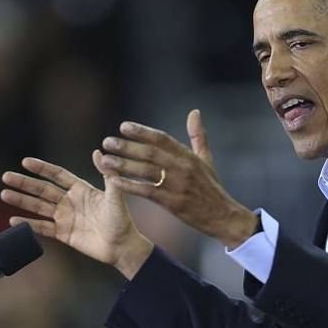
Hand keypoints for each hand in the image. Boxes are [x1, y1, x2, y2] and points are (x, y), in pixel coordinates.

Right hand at [0, 153, 153, 278]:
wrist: (122, 246)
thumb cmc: (121, 220)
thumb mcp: (115, 196)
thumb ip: (107, 175)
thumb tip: (99, 152)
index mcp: (81, 190)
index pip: (57, 175)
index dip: (42, 168)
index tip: (25, 162)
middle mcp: (70, 202)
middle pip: (43, 190)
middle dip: (24, 183)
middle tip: (6, 176)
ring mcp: (65, 218)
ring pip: (39, 207)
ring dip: (22, 200)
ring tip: (4, 194)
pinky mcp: (63, 234)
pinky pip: (42, 228)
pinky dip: (28, 224)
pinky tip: (13, 220)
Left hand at [98, 109, 258, 248]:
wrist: (223, 216)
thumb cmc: (211, 188)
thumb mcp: (206, 160)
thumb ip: (198, 135)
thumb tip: (194, 112)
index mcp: (188, 156)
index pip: (162, 138)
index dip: (142, 131)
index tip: (123, 127)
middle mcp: (183, 168)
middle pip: (151, 153)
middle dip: (127, 147)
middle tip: (107, 142)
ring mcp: (178, 185)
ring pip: (146, 171)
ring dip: (124, 165)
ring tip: (105, 160)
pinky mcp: (174, 203)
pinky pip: (147, 192)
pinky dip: (130, 186)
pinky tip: (114, 182)